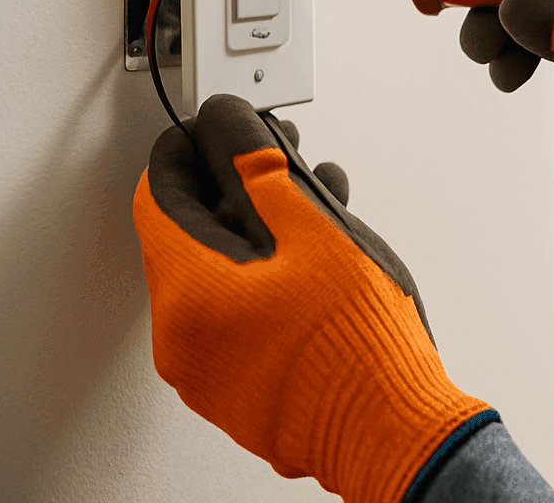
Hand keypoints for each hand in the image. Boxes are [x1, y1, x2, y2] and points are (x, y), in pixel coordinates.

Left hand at [132, 95, 493, 502]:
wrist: (394, 430)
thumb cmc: (363, 346)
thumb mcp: (318, 232)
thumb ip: (260, 167)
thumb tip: (227, 123)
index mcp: (190, 294)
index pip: (159, 196)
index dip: (189, 150)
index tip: (215, 128)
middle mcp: (182, 338)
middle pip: (189, 233)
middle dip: (235, 186)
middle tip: (277, 157)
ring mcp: (206, 370)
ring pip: (218, 273)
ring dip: (259, 229)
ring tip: (315, 205)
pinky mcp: (236, 387)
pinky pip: (234, 313)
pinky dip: (264, 276)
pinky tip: (315, 258)